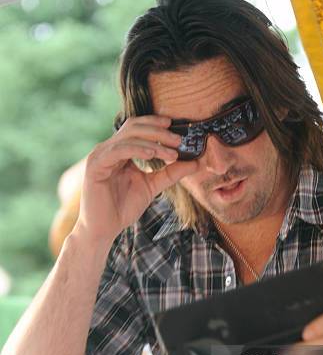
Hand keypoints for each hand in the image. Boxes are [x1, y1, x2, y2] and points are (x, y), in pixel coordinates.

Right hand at [74, 115, 196, 244]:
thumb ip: (170, 173)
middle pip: (134, 127)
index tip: (177, 128)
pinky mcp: (95, 166)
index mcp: (119, 151)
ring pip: (128, 136)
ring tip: (172, 152)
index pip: (137, 128)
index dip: (156, 124)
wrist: (104, 229)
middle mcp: (108, 149)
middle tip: (179, 140)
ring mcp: (100, 156)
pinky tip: (152, 154)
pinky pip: (118, 150)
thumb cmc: (123, 208)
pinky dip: (137, 149)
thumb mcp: (152, 186)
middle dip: (159, 131)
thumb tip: (195, 162)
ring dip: (153, 141)